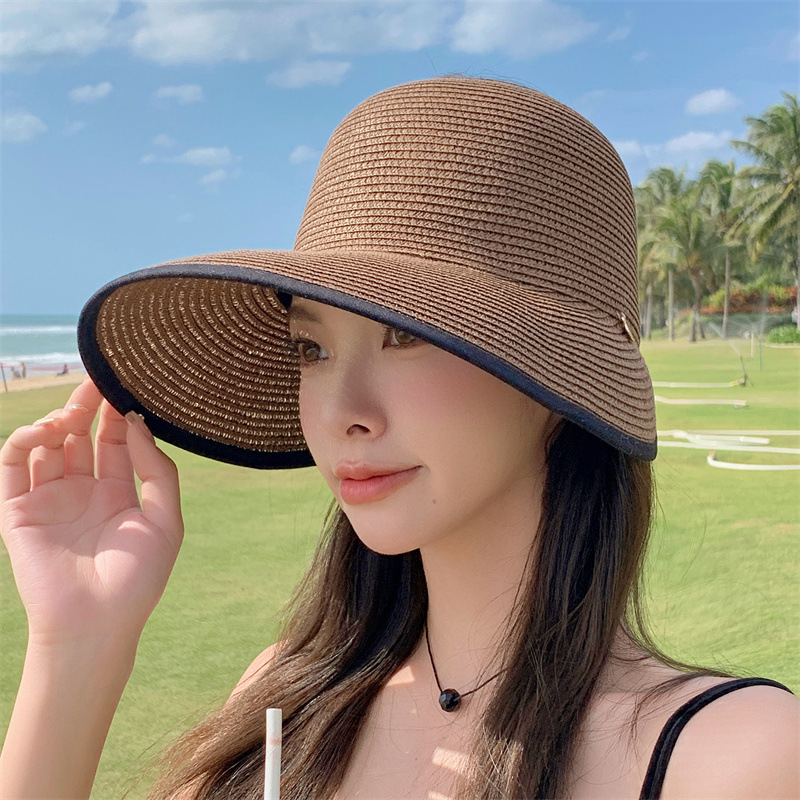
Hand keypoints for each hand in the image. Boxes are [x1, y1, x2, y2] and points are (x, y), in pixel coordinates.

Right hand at [0, 378, 183, 646]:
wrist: (97, 624)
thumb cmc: (138, 577)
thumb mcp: (164, 518)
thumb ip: (156, 469)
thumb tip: (136, 421)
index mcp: (117, 493)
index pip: (114, 440)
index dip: (118, 413)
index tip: (126, 385)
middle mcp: (82, 491)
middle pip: (81, 434)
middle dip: (88, 406)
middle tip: (99, 379)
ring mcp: (49, 498)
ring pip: (47, 443)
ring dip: (58, 420)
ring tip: (72, 416)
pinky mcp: (18, 510)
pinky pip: (13, 464)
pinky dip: (25, 439)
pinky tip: (48, 431)